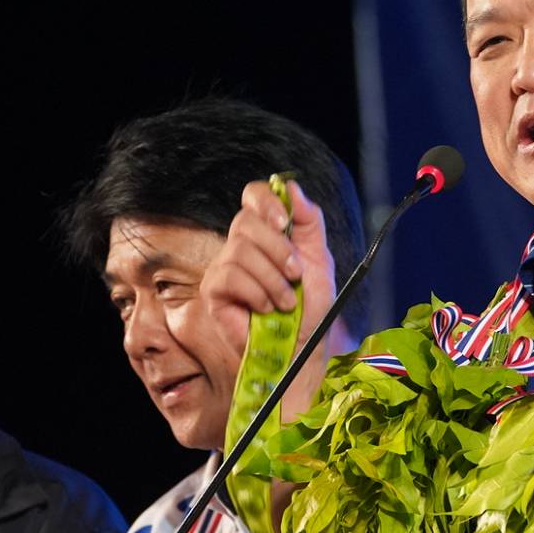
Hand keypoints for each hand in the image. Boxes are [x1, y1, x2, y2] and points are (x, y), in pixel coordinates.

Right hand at [202, 178, 340, 416]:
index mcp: (267, 233)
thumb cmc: (311, 307)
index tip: (284, 222)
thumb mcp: (319, 259)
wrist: (303, 346)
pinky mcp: (213, 292)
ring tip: (286, 301)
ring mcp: (224, 267)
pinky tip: (267, 308)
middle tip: (296, 275)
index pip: (253, 196)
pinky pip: (230, 276)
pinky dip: (256, 293)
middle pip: (246, 222)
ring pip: (240, 250)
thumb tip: (289, 186)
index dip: (266, 201)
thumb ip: (308, 221)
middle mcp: (241, 245)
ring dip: (272, 278)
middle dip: (279, 250)